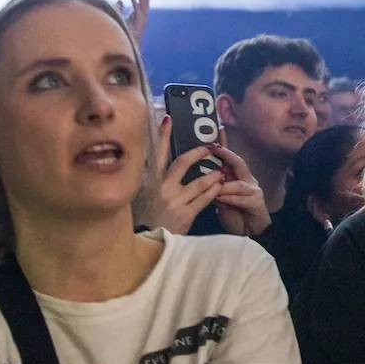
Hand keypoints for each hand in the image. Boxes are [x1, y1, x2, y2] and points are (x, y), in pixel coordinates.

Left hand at [116, 0, 153, 43]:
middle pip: (145, 0)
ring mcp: (142, 18)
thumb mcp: (121, 17)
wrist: (129, 44)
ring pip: (142, 3)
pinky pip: (136, 9)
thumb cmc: (125, 33)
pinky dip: (134, 2)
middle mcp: (143, 15)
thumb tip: (120, 0)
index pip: (145, 0)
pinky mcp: (138, 21)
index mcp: (141, 14)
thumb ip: (120, 8)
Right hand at [143, 115, 224, 233]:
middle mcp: (160, 189)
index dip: (163, 137)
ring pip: (197, 183)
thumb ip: (151, 181)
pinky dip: (214, 191)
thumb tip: (156, 163)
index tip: (168, 119)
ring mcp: (173, 202)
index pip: (156, 154)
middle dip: (196, 154)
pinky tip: (220, 187)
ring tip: (222, 171)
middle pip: (180, 164)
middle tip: (209, 147)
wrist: (146, 244)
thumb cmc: (145, 219)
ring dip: (212, 175)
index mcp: (149, 182)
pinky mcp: (185, 214)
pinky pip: (204, 199)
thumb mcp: (142, 197)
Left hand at [210, 137, 271, 237]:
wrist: (248, 233)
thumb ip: (213, 188)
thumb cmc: (233, 215)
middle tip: (215, 148)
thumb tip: (200, 178)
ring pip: (239, 184)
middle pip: (239, 164)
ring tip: (215, 184)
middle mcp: (247, 180)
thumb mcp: (219, 200)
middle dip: (227, 155)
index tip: (218, 131)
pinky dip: (231, 198)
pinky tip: (221, 198)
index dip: (224, 146)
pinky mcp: (257, 203)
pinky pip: (243, 199)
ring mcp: (254, 191)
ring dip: (225, 184)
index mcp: (237, 177)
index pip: (230, 159)